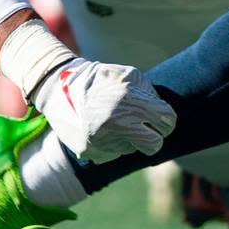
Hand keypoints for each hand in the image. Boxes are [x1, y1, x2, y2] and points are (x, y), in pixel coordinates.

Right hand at [32, 56, 176, 163]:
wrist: (60, 88)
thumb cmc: (101, 79)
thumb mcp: (130, 76)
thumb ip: (150, 94)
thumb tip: (164, 113)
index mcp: (130, 103)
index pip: (166, 121)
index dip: (167, 120)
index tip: (163, 119)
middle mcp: (117, 125)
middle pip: (154, 145)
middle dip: (155, 136)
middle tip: (148, 128)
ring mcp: (102, 141)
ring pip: (133, 148)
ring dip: (130, 137)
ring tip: (115, 120)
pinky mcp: (90, 153)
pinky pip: (114, 152)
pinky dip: (112, 143)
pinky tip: (101, 129)